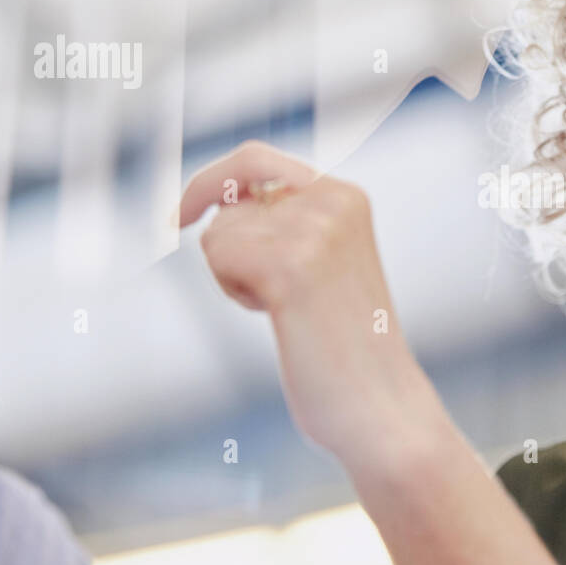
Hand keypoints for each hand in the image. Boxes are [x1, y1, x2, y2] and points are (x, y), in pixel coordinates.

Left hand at [179, 140, 441, 460]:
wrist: (382, 405)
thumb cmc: (346, 347)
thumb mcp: (326, 264)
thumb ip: (291, 226)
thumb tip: (221, 205)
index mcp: (347, 197)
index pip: (256, 159)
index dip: (211, 179)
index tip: (183, 212)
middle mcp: (333, 201)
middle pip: (232, 192)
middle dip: (215, 226)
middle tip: (189, 238)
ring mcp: (315, 231)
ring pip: (222, 229)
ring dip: (234, 272)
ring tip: (285, 309)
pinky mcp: (291, 267)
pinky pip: (220, 254)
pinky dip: (234, 289)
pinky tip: (276, 315)